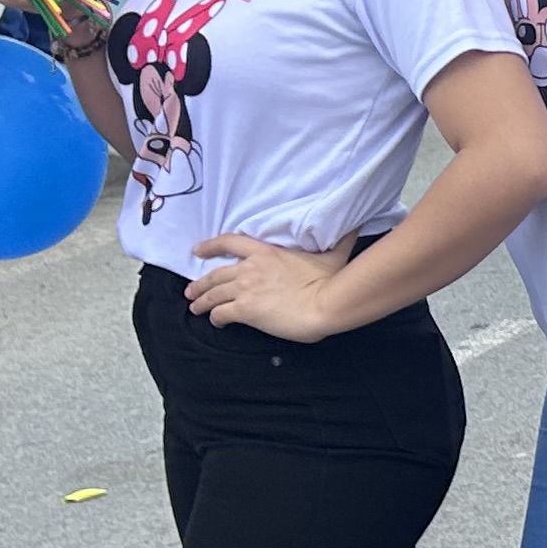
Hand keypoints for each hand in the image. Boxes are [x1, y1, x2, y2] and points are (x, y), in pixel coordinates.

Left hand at [186, 233, 351, 340]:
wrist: (326, 302)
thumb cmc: (330, 280)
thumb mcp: (333, 254)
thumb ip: (339, 239)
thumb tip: (355, 225)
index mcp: (266, 252)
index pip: (230, 242)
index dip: (210, 246)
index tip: (198, 250)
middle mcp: (250, 268)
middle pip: (215, 274)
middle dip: (200, 284)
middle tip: (191, 291)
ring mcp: (246, 289)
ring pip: (213, 294)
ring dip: (201, 301)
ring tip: (195, 307)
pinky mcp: (246, 310)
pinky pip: (221, 313)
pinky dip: (215, 318)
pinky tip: (216, 322)